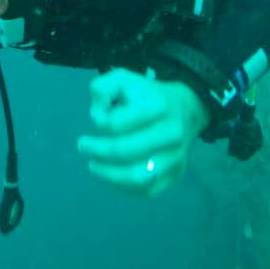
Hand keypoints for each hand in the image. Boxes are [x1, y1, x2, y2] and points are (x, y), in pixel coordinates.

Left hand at [77, 69, 209, 197]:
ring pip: (136, 176)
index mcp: (157, 106)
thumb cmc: (146, 94)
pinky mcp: (175, 175)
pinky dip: (123, 186)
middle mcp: (171, 133)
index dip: (100, 124)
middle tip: (83, 147)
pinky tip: (111, 175)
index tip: (95, 121)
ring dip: (108, 173)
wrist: (185, 109)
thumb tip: (97, 116)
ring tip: (93, 166)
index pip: (116, 124)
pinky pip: (146, 190)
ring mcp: (175, 157)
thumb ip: (102, 89)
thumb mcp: (122, 79)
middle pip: (124, 151)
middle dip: (97, 151)